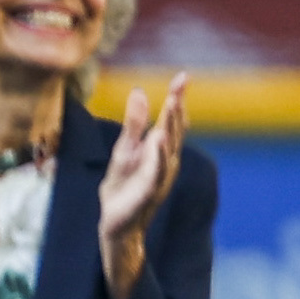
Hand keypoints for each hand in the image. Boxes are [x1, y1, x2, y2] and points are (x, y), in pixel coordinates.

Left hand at [93, 74, 189, 298]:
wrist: (116, 222)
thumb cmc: (122, 184)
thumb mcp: (125, 148)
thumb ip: (134, 123)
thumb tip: (139, 91)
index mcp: (159, 148)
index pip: (171, 119)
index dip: (178, 98)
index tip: (183, 76)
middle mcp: (165, 160)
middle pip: (174, 129)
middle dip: (177, 108)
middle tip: (179, 86)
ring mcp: (159, 175)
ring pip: (169, 147)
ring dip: (172, 126)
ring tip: (173, 105)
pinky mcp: (148, 191)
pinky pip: (156, 171)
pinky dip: (159, 156)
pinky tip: (159, 139)